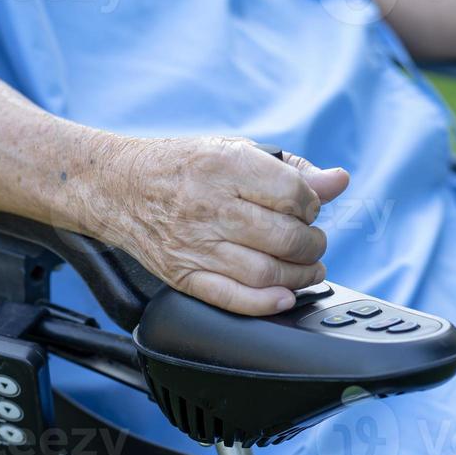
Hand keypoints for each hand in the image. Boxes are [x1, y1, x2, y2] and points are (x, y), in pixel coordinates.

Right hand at [87, 136, 349, 315]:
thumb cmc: (181, 168)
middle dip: (312, 244)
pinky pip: (233, 298)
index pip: (293, 195)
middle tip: (312, 242)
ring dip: (299, 276)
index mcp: (224, 166)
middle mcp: (209, 206)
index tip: (309, 208)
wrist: (117, 188)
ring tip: (306, 269)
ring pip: (266, 273)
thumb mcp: (233, 152)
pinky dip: (267, 303)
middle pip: (285, 238)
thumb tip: (338, 181)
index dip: (313, 205)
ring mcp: (195, 245)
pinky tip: (284, 296)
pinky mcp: (183, 276)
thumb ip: (290, 169)